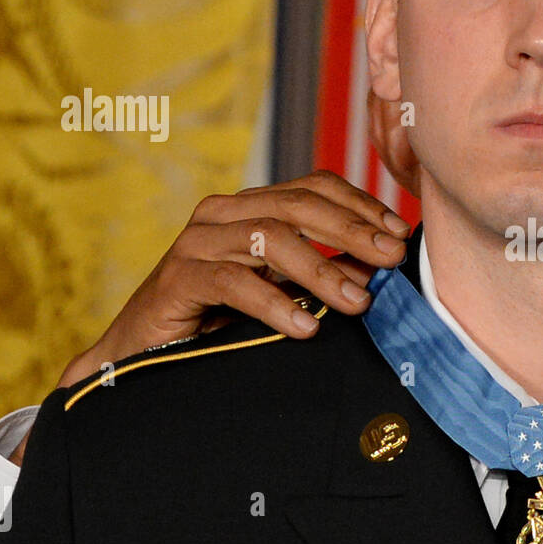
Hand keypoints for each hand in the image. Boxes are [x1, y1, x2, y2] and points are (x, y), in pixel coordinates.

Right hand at [2, 173, 409, 466]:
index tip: (399, 233)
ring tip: (358, 301)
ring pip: (271, 238)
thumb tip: (379, 267)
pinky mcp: (178, 278)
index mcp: (250, 208)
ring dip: (323, 270)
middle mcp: (223, 214)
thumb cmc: (218, 323)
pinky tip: (306, 328)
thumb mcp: (280, 292)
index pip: (314, 188)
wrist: (143, 356)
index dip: (361, 206)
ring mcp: (198, 242)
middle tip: (391, 258)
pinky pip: (235, 283)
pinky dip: (275, 304)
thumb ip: (322, 274)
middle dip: (353, 232)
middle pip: (299, 206)